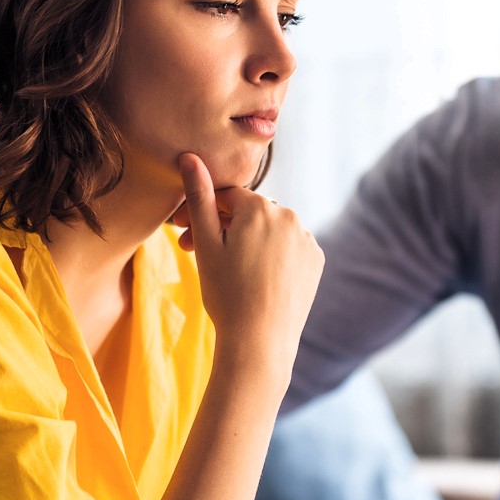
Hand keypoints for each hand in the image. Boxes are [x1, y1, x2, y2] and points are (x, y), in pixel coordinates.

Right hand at [175, 152, 323, 376]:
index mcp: (260, 206)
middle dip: (223, 228)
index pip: (225, 197)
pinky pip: (289, 248)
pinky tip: (256, 277)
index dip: (201, 213)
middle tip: (197, 255)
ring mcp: (306, 238)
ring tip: (229, 269)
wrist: (259, 342)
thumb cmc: (226, 294)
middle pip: (248, 213)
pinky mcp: (316, 260)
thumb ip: (199, 197)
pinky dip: (272, 256)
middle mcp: (289, 215)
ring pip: (269, 230)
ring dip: (248, 241)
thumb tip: (190, 157)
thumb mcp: (205, 244)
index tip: (183, 236)